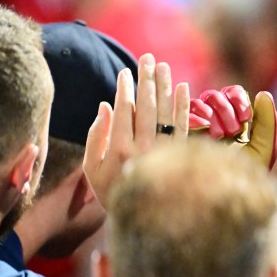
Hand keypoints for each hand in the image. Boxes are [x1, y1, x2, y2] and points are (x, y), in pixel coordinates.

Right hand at [84, 53, 189, 207]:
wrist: (143, 219)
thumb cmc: (111, 190)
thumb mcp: (92, 168)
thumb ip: (95, 136)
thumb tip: (105, 105)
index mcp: (118, 149)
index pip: (124, 110)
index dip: (125, 89)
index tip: (125, 72)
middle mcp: (143, 148)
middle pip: (147, 106)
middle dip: (147, 80)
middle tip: (147, 58)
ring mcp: (164, 152)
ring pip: (166, 113)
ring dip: (166, 87)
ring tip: (163, 66)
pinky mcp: (181, 157)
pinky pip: (184, 127)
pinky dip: (184, 107)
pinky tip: (184, 88)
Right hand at [189, 86, 276, 168]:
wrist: (223, 195)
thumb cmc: (245, 176)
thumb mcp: (263, 149)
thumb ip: (267, 123)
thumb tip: (263, 94)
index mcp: (235, 121)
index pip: (234, 94)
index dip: (238, 99)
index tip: (245, 117)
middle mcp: (215, 120)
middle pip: (216, 96)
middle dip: (225, 108)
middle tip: (232, 130)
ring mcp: (197, 126)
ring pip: (200, 102)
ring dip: (212, 114)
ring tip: (219, 135)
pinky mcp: (182, 134)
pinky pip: (185, 113)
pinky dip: (197, 118)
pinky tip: (203, 130)